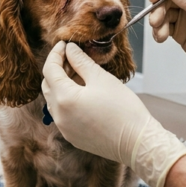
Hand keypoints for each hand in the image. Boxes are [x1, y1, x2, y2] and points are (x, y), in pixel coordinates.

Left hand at [41, 42, 185, 186]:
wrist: (137, 142)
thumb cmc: (123, 109)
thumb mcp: (101, 78)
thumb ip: (81, 61)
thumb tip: (70, 49)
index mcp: (64, 98)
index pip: (50, 70)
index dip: (56, 54)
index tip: (65, 44)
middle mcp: (59, 116)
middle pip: (48, 85)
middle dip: (57, 69)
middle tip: (72, 57)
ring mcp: (64, 128)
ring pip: (54, 100)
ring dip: (61, 84)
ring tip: (79, 73)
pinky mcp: (72, 136)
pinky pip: (63, 114)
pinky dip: (67, 100)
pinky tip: (83, 93)